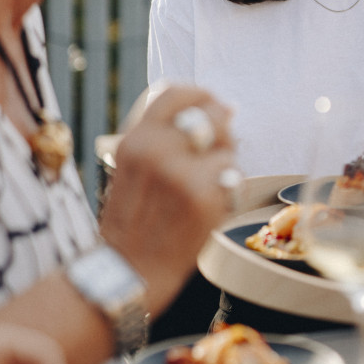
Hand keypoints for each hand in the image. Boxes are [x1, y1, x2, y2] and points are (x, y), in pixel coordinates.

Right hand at [99, 85, 236, 316]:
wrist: (128, 270)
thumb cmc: (136, 219)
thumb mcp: (136, 167)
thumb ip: (168, 137)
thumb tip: (227, 107)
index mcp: (137, 139)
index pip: (176, 93)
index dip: (202, 96)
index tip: (213, 106)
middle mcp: (156, 150)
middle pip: (211, 115)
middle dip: (223, 131)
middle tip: (216, 153)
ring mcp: (181, 172)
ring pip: (228, 148)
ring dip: (226, 166)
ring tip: (207, 188)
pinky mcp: (203, 196)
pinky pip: (235, 175)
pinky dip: (230, 190)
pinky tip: (213, 205)